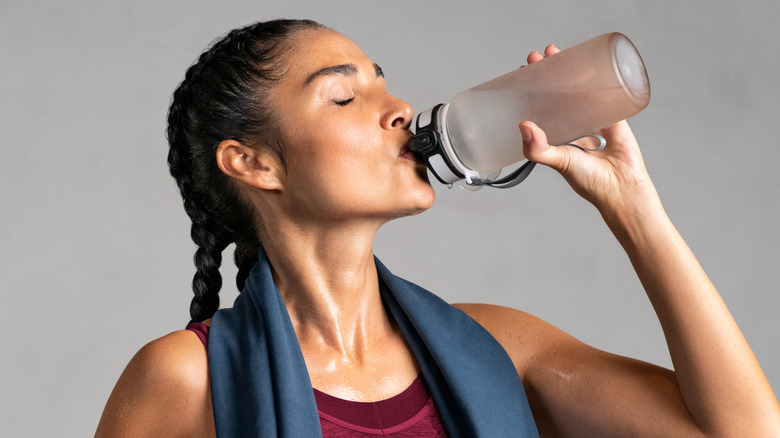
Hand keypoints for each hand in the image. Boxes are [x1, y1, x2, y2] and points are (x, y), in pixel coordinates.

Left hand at [520, 45, 656, 213]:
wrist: (623, 188)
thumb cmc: (589, 181)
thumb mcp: (559, 161)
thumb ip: (539, 149)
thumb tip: (523, 125)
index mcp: (556, 136)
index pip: (539, 106)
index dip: (530, 90)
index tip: (522, 72)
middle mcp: (572, 125)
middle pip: (557, 93)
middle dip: (547, 73)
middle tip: (538, 57)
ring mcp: (593, 119)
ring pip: (579, 89)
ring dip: (570, 70)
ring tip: (556, 52)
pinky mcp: (614, 116)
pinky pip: (605, 93)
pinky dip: (598, 78)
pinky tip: (591, 62)